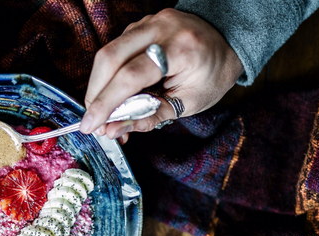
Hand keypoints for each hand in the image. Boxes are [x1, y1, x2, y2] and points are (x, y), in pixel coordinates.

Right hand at [80, 8, 243, 142]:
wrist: (227, 42)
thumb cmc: (212, 75)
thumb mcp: (187, 103)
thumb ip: (149, 117)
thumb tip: (113, 130)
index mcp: (181, 49)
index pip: (131, 76)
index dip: (105, 103)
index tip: (91, 127)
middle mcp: (161, 28)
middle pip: (110, 58)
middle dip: (95, 94)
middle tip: (93, 122)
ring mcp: (148, 22)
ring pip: (107, 52)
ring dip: (99, 86)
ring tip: (104, 113)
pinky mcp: (140, 25)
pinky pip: (114, 50)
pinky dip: (108, 76)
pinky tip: (113, 95)